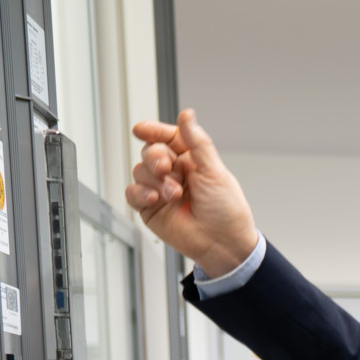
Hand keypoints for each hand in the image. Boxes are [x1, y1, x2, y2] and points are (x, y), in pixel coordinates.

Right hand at [124, 109, 260, 278]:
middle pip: (150, 151)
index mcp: (191, 160)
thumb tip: (187, 115)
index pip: (168, 138)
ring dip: (155, 180)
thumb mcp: (215, 171)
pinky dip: (140, 193)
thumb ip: (197, 143)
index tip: (143, 129)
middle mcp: (175, 173)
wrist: (223, 244)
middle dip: (155, 157)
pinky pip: (132, 193)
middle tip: (166, 167)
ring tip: (174, 194)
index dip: (154, 131)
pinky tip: (154, 199)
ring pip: (140, 171)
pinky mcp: (150, 207)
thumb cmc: (227, 211)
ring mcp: (161, 189)